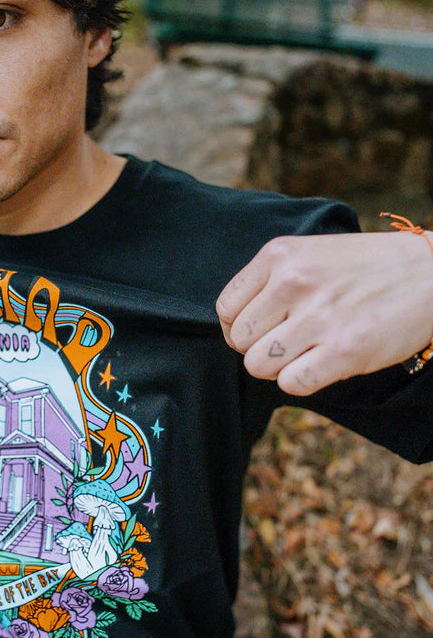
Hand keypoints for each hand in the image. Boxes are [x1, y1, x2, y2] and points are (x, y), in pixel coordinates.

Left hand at [216, 232, 432, 395]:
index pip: (225, 308)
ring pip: (258, 364)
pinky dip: (300, 381)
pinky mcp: (346, 350)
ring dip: (277, 367)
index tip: (260, 329)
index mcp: (278, 256)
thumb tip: (234, 325)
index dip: (238, 327)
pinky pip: (291, 384)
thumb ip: (268, 281)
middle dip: (257, 348)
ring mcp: (319, 317)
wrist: (429, 273)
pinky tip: (320, 365)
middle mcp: (293, 283)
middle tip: (285, 343)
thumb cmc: (362, 267)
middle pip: (238, 340)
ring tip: (303, 353)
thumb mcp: (307, 254)